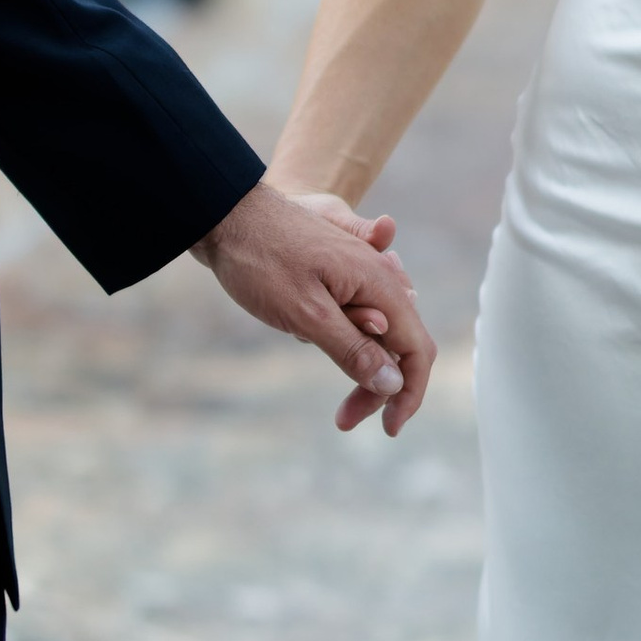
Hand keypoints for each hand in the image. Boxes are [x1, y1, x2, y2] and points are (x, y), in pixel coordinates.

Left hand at [193, 180, 437, 435]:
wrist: (223, 213)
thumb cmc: (262, 259)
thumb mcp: (306, 313)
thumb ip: (353, 348)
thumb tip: (394, 383)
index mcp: (378, 283)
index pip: (416, 348)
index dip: (410, 392)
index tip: (389, 428)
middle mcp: (375, 278)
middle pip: (399, 345)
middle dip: (380, 386)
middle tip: (345, 420)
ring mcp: (355, 276)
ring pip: (374, 334)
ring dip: (357, 366)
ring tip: (328, 395)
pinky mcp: (333, 276)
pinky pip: (351, 318)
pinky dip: (338, 339)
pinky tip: (303, 336)